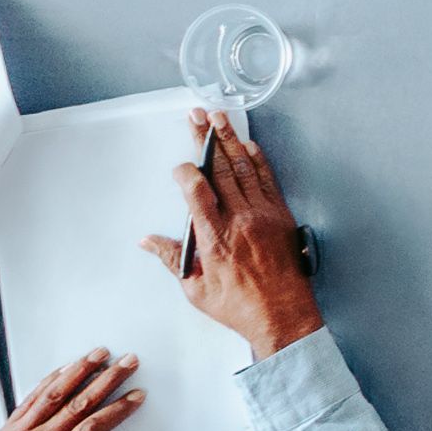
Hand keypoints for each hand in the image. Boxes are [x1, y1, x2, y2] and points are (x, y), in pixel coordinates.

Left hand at [0, 346, 143, 430]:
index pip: (91, 428)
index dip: (117, 409)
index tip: (136, 397)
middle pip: (76, 405)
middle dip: (106, 381)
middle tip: (127, 364)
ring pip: (52, 395)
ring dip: (79, 371)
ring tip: (99, 354)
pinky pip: (29, 400)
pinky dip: (49, 381)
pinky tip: (65, 369)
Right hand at [144, 110, 323, 356]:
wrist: (283, 316)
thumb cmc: (240, 306)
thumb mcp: (196, 289)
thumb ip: (173, 259)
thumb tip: (148, 242)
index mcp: (215, 238)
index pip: (197, 191)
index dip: (186, 172)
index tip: (179, 167)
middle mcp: (240, 220)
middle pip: (220, 169)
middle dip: (205, 138)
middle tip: (196, 114)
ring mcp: (263, 215)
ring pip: (244, 168)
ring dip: (230, 140)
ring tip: (219, 117)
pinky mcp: (280, 216)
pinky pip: (267, 180)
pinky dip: (258, 160)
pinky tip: (248, 145)